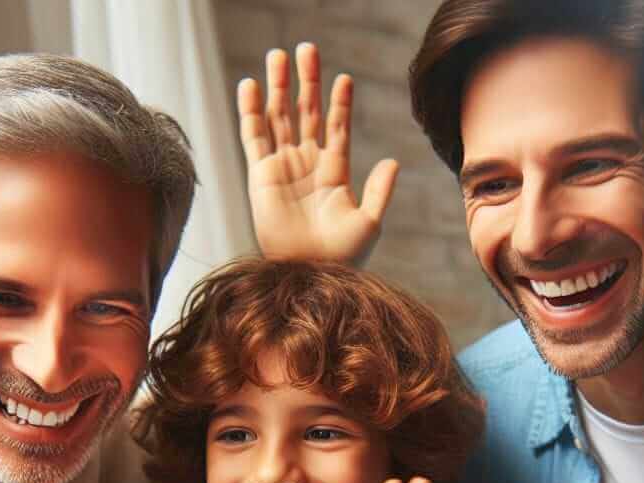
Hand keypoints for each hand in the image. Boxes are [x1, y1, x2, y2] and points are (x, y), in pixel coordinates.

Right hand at [238, 43, 397, 263]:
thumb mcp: (369, 222)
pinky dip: (250, 111)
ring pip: (279, 118)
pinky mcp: (261, 176)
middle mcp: (308, 165)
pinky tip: (250, 85)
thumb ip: (379, 191)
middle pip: (307, 113)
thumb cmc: (343, 256)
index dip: (339, 103)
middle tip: (307, 48)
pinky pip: (253, 137)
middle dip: (307, 81)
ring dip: (278, 87)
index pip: (336, 128)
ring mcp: (283, 168)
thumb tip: (393, 161)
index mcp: (335, 173)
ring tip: (278, 54)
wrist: (310, 274)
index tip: (344, 78)